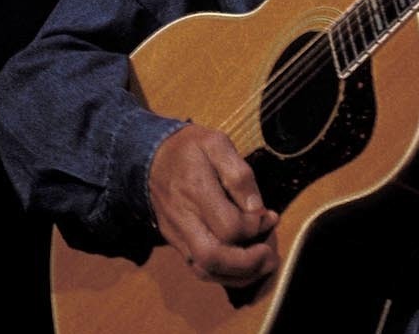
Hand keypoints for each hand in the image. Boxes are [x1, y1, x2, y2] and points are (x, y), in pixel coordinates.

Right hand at [147, 124, 279, 285]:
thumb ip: (239, 175)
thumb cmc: (189, 149)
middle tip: (270, 253)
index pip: (229, 225)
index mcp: (195, 189)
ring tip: (262, 264)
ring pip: (204, 270)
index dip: (254, 227)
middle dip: (248, 263)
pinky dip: (224, 274)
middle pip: (213, 257)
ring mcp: (176, 233)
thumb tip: (257, 210)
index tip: (269, 216)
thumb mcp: (216, 143)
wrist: (149, 157)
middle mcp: (183, 217)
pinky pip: (198, 268)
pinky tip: (243, 265)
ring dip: (238, 275)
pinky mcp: (174, 241)